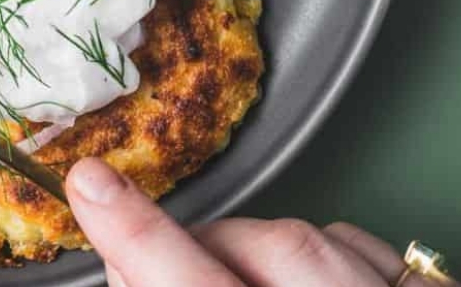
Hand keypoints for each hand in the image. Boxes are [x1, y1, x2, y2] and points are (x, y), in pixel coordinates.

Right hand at [66, 159, 460, 286]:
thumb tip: (122, 263)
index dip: (138, 236)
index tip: (89, 184)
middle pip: (265, 246)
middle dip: (202, 248)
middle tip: (156, 265)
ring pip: (319, 238)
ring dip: (261, 252)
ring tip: (234, 285)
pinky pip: (371, 248)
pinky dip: (327, 256)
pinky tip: (308, 284)